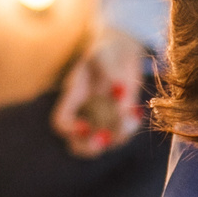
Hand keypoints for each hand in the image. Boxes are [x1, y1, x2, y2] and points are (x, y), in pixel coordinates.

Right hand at [50, 27, 148, 157]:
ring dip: (117, 136)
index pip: (61, 122)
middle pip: (77, 145)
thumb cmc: (106, 50)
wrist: (122, 52)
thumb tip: (118, 91)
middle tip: (104, 138)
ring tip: (130, 117)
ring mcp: (102, 119)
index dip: (69, 129)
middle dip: (89, 147)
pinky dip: (130, 128)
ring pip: (104, 143)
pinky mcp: (119, 120)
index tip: (84, 125)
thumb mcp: (105, 54)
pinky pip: (122, 134)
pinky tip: (136, 112)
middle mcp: (84, 113)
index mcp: (73, 97)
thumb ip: (109, 70)